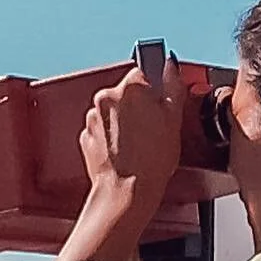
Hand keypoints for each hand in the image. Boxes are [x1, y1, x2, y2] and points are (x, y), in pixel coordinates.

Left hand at [52, 55, 185, 260]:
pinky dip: (112, 137)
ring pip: (113, 111)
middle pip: (127, 92)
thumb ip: (173, 85)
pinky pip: (102, 130)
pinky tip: (126, 152)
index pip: (144, 72)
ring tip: (139, 145)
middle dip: (139, 106)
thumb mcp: (174, 120)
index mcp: (131, 87)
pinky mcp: (86, 136)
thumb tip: (170, 67)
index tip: (160, 103)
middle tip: (153, 129)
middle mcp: (107, 97)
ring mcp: (93, 117)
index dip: (155, 90)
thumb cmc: (150, 162)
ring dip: (124, 122)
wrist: (126, 192)